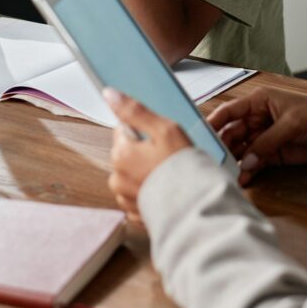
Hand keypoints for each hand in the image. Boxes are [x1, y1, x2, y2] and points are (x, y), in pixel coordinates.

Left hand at [105, 89, 190, 223]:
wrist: (196, 206)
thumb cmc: (183, 167)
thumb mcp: (164, 129)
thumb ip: (135, 111)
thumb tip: (110, 94)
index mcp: (121, 155)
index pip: (123, 129)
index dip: (144, 130)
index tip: (159, 136)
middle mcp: (117, 178)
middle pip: (127, 152)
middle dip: (144, 151)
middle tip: (168, 155)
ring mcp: (125, 198)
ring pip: (132, 174)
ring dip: (146, 172)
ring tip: (168, 173)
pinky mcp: (135, 213)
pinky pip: (138, 194)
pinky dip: (149, 190)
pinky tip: (165, 188)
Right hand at [207, 86, 306, 186]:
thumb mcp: (291, 124)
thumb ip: (268, 142)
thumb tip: (247, 161)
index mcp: (257, 103)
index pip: (229, 112)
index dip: (213, 122)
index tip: (200, 135)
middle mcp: (254, 120)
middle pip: (230, 134)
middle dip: (221, 148)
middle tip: (212, 161)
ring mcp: (261, 137)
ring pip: (239, 150)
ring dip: (233, 162)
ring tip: (225, 175)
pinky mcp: (269, 154)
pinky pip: (253, 163)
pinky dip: (247, 171)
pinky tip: (242, 180)